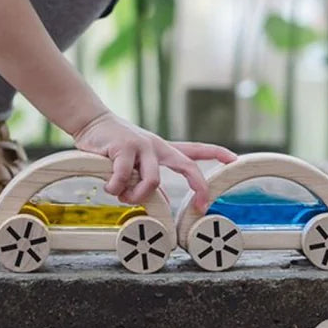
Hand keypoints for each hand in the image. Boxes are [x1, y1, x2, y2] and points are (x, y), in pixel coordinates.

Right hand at [72, 111, 236, 212]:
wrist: (92, 123)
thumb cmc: (115, 146)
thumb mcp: (137, 162)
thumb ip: (148, 180)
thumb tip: (158, 202)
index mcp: (163, 149)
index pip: (195, 149)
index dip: (217, 153)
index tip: (235, 160)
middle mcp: (157, 146)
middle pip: (187, 165)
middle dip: (199, 185)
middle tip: (202, 204)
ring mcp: (142, 146)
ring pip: (153, 181)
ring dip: (136, 196)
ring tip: (122, 195)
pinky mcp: (124, 148)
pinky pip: (124, 179)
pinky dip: (115, 188)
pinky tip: (108, 186)